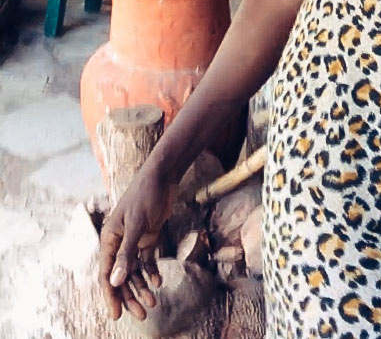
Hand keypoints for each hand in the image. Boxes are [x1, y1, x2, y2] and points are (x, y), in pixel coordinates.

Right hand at [98, 169, 175, 319]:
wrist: (163, 176)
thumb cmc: (146, 195)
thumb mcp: (137, 224)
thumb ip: (127, 253)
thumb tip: (115, 281)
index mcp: (109, 239)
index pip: (106, 274)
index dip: (111, 295)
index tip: (117, 315)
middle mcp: (119, 242)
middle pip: (121, 276)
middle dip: (130, 295)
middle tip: (143, 314)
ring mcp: (134, 240)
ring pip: (134, 270)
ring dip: (142, 286)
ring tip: (153, 302)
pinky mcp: (148, 236)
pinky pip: (146, 260)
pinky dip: (151, 271)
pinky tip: (158, 281)